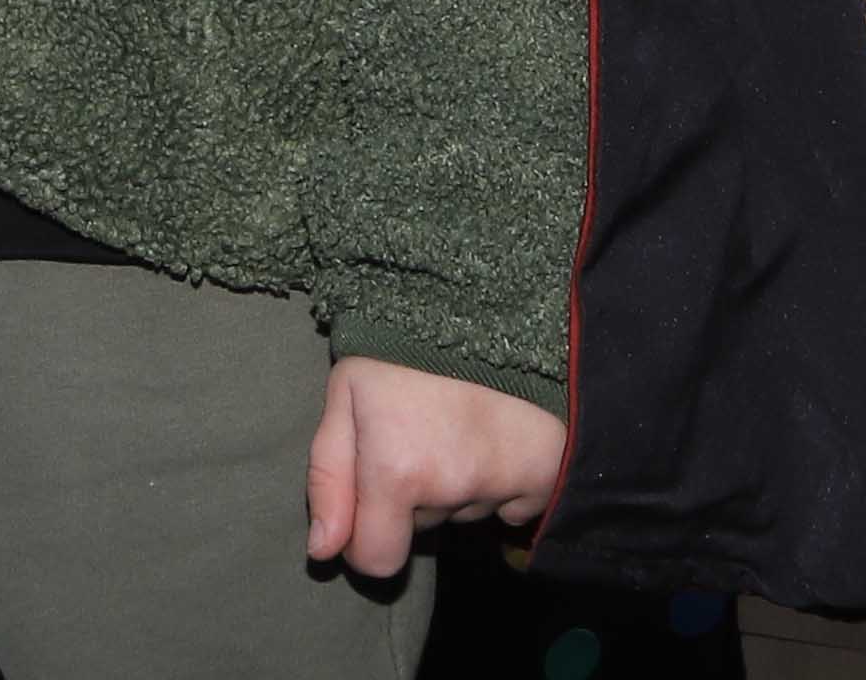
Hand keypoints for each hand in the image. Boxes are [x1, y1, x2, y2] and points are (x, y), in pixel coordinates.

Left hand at [305, 358, 564, 582]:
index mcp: (396, 471)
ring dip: (455, 483)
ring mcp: (500, 487)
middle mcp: (451, 489)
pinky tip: (491, 438)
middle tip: (419, 434)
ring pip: (462, 512)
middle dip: (413, 498)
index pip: (376, 561)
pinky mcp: (541, 480)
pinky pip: (510, 507)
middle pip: (421, 529)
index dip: (366, 539)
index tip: (372, 502)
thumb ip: (328, 475)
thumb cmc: (406, 344)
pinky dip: (500, 484)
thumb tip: (323, 551)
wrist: (493, 304)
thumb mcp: (347, 393)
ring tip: (455, 423)